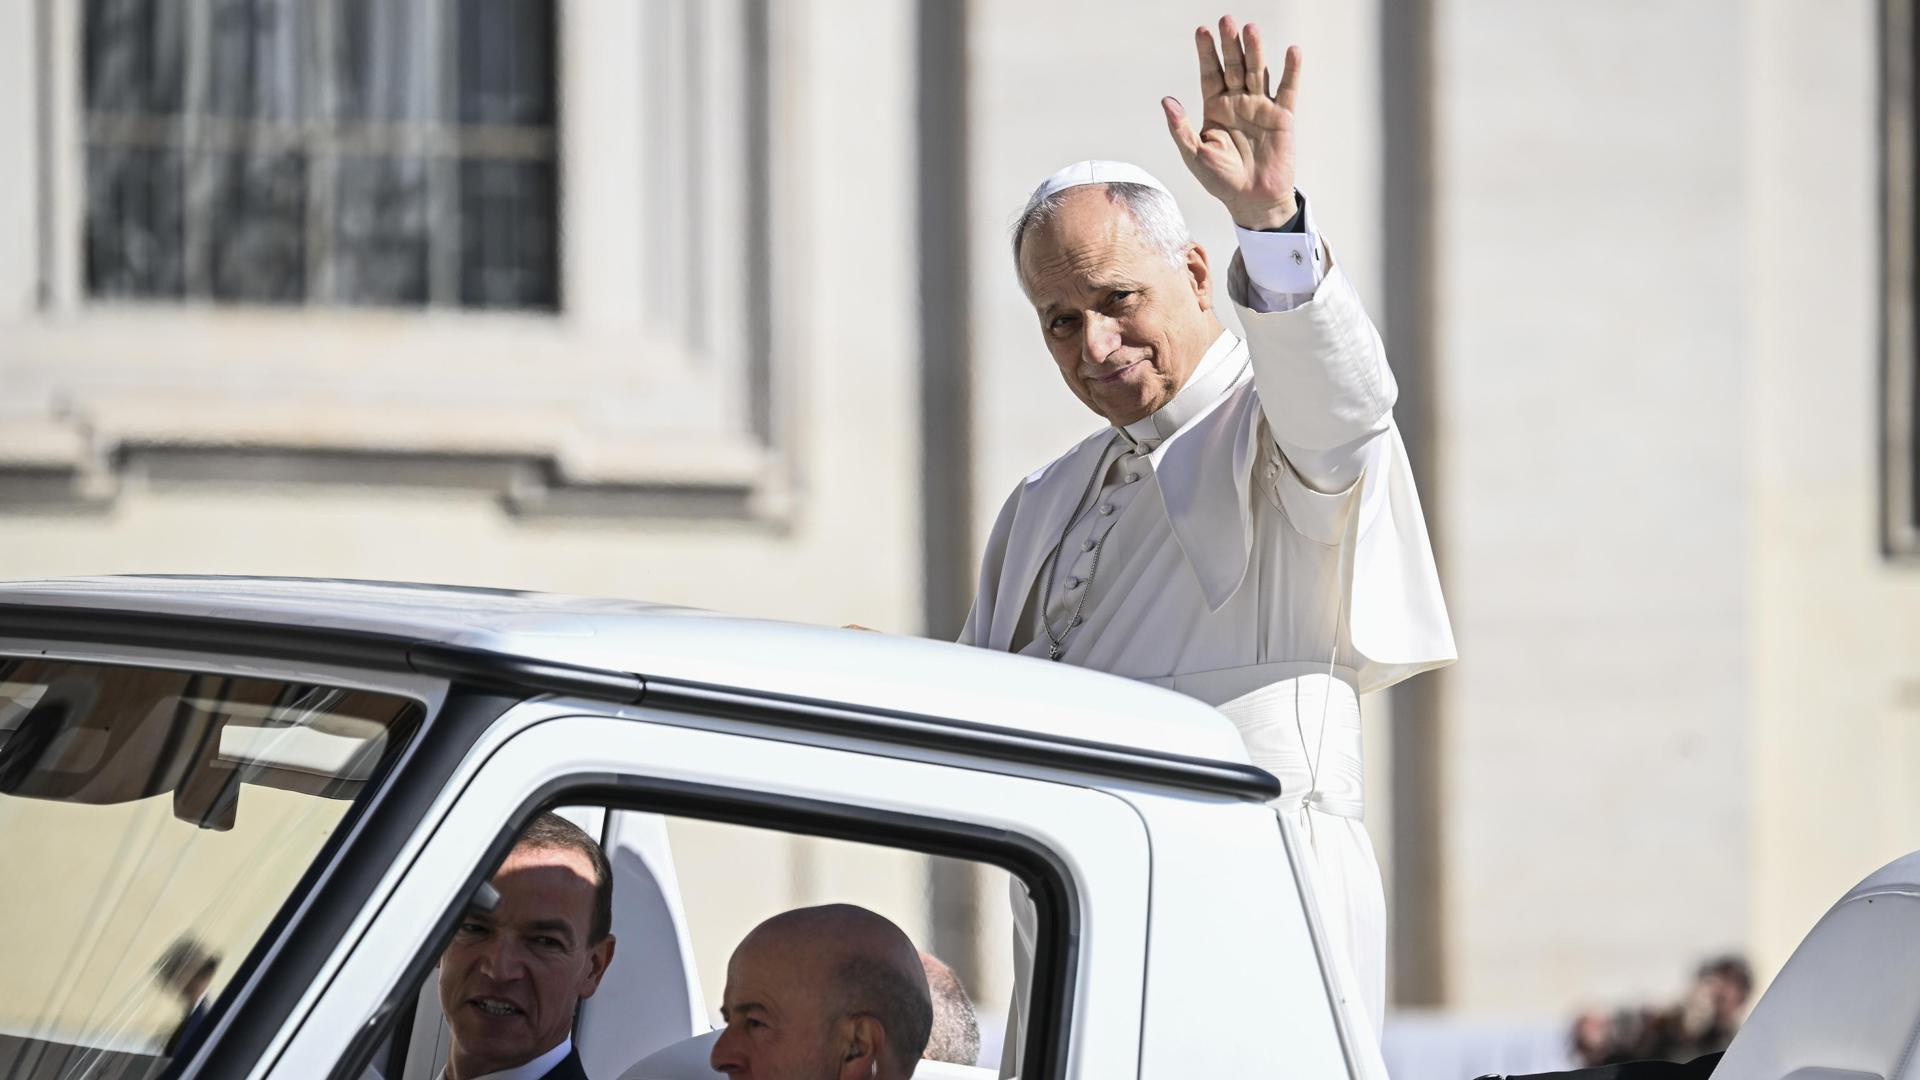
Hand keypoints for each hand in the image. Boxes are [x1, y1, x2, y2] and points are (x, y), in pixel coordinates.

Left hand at [1162, 16, 1300, 229]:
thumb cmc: (1221, 180)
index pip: (1210, 73)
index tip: (1202, 31)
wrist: (1252, 201)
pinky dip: (1291, 70)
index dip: (1206, 53)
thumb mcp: (1195, 156)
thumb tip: (1166, 101)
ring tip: (1250, 29)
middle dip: (1229, 44)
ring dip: (1255, 50)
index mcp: (1215, 108)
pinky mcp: (1282, 116)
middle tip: (1226, 20)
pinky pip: (1287, 89)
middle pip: (1234, 66)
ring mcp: (1260, 107)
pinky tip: (1292, 51)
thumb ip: (1181, 129)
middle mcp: (1238, 102)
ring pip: (1258, 72)